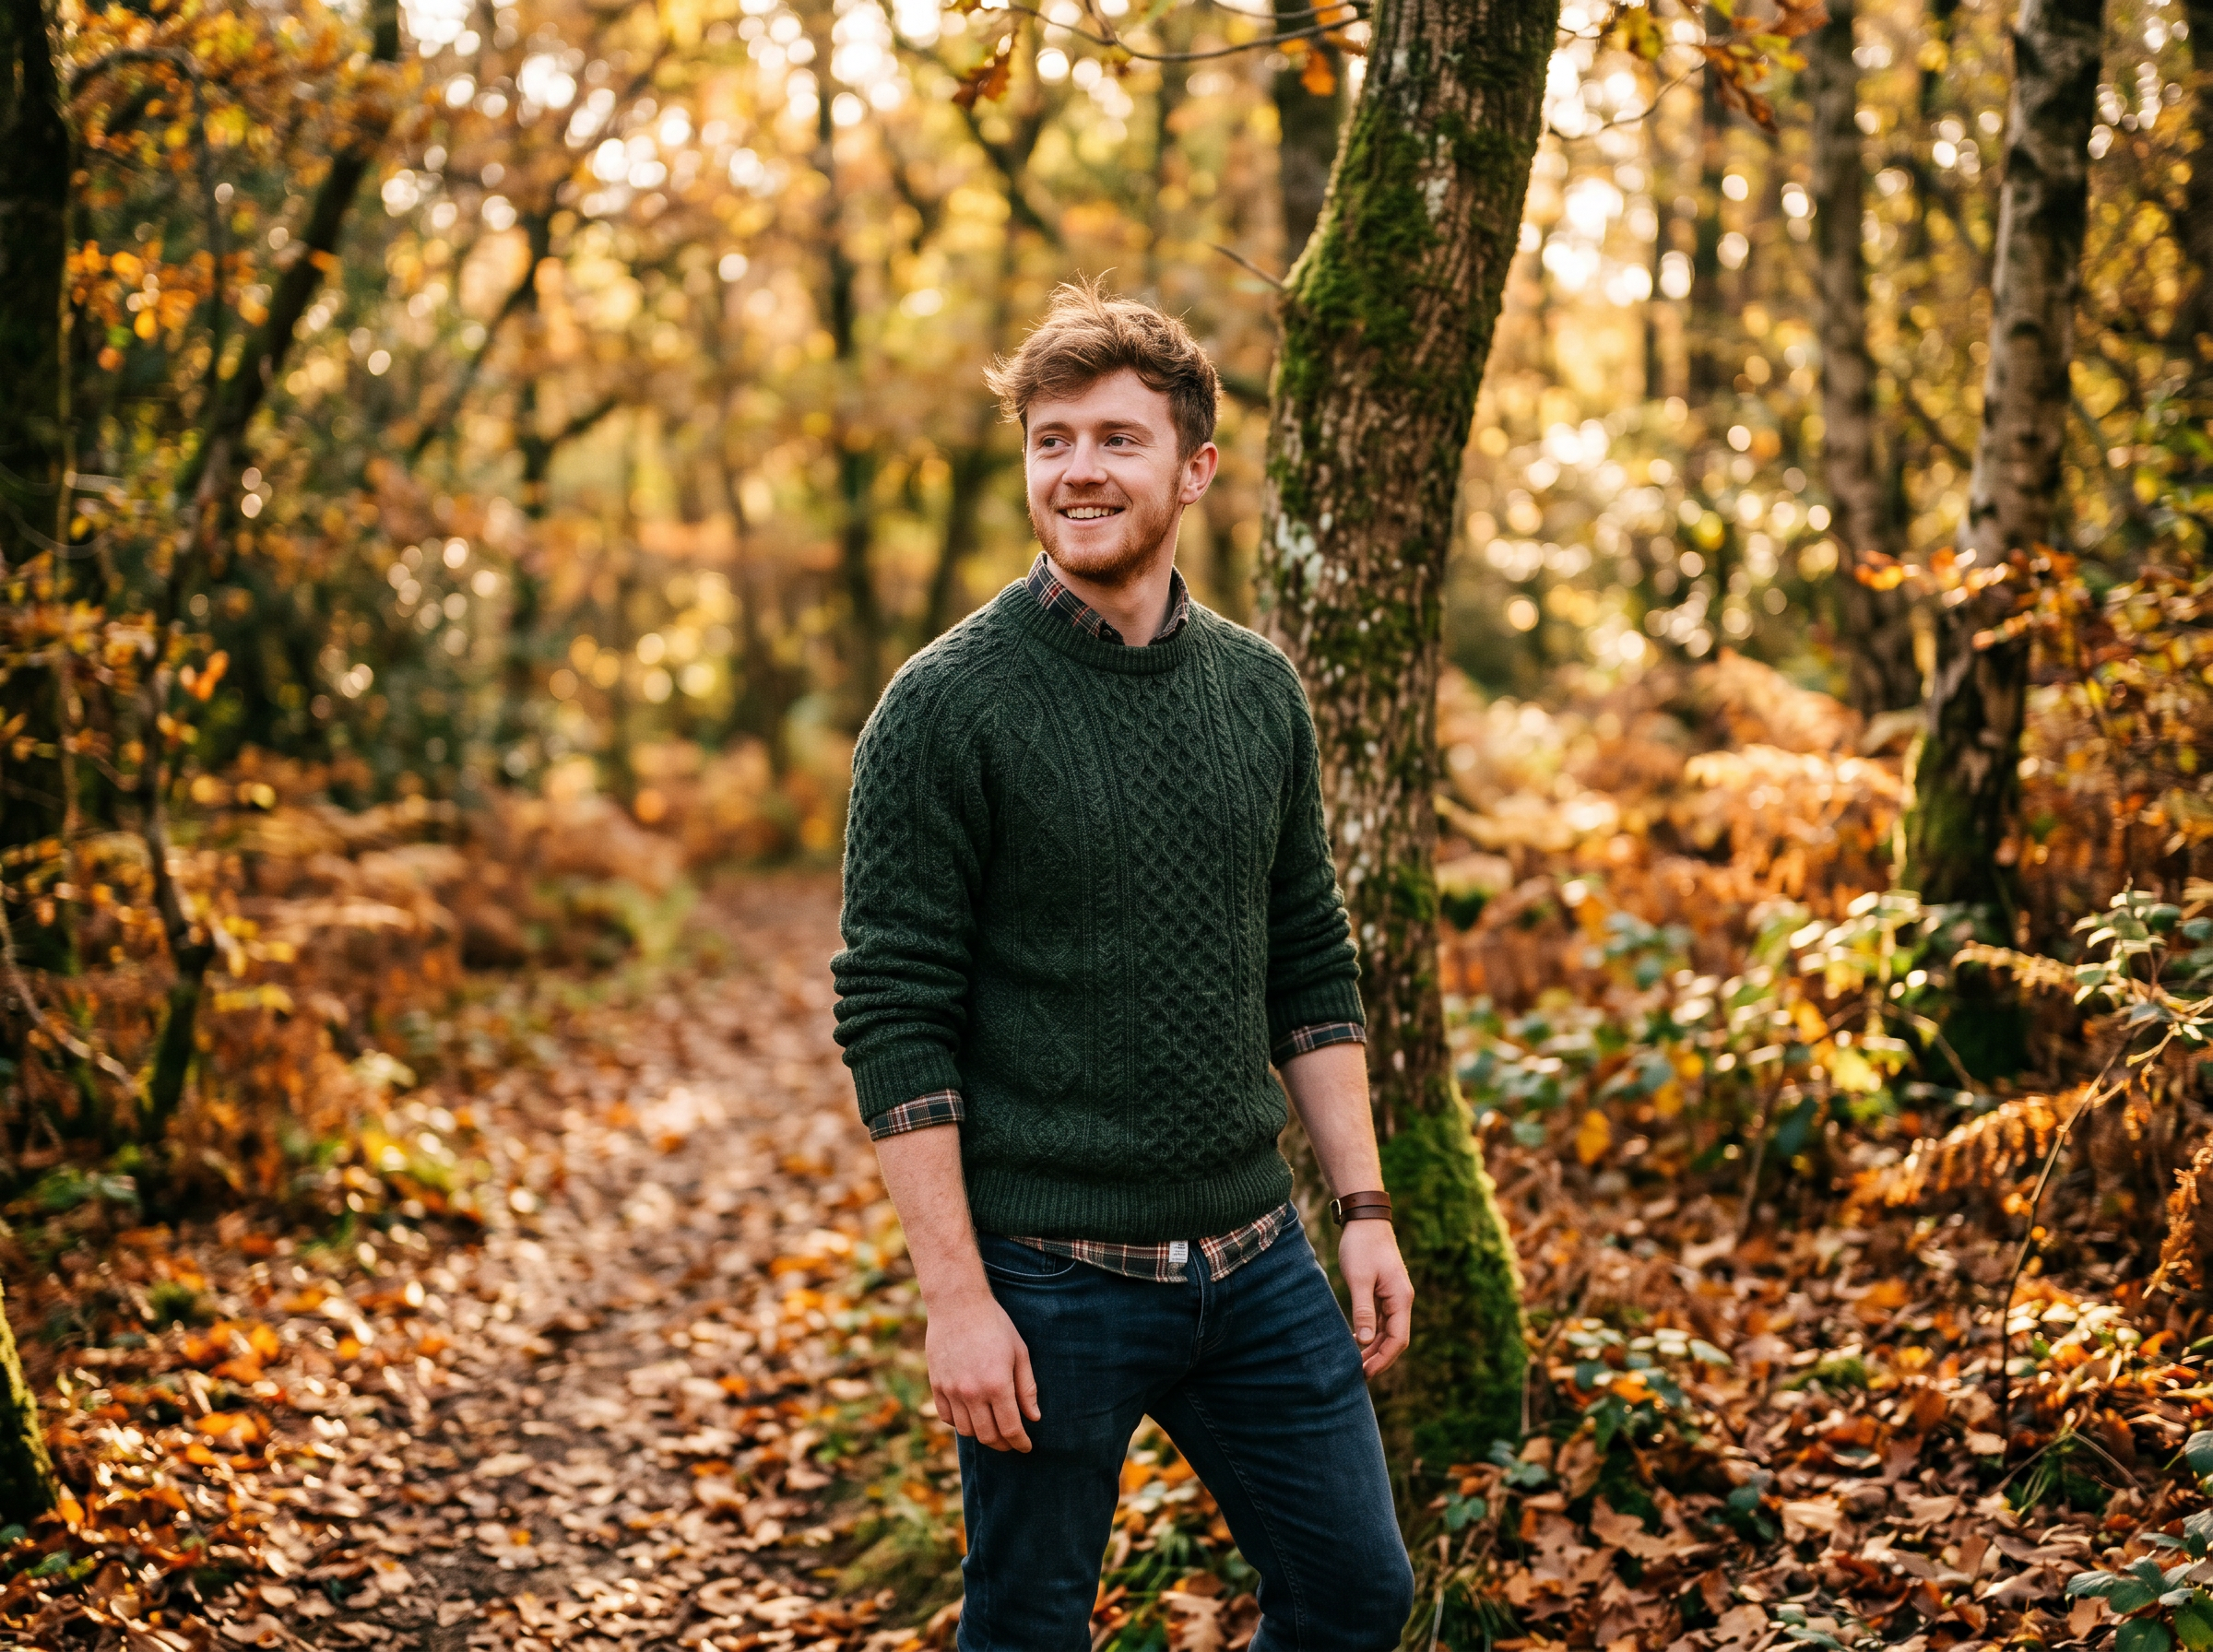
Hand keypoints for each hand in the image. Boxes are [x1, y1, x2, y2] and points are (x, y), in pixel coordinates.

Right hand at [925, 1289, 1040, 1451]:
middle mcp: (972, 1392)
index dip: (1020, 1443)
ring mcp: (951, 1390)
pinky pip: (947, 1417)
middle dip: (1003, 1444)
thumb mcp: (1019, 1352)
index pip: (1010, 1428)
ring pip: (966, 1431)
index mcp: (997, 1385)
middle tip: (1012, 1443)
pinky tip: (971, 1417)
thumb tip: (1033, 1418)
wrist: (958, 1305)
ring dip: (982, 1435)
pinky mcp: (937, 1385)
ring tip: (993, 1430)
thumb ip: (1027, 1388)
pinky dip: (960, 1423)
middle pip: (988, 1436)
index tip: (1026, 1447)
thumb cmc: (995, 1325)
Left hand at [1337, 1221, 1412, 1376]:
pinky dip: (1373, 1332)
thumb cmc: (1361, 1246)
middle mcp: (1402, 1299)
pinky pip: (1383, 1318)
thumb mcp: (1358, 1279)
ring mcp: (1395, 1295)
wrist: (1365, 1218)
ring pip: (1390, 1329)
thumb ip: (1363, 1310)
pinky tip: (1359, 1340)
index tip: (1366, 1373)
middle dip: (1380, 1357)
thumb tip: (1364, 1341)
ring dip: (1376, 1347)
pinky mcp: (1386, 1290)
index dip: (1383, 1359)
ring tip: (1358, 1362)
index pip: (1398, 1339)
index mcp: (1401, 1298)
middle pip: (1396, 1338)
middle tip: (1359, 1374)